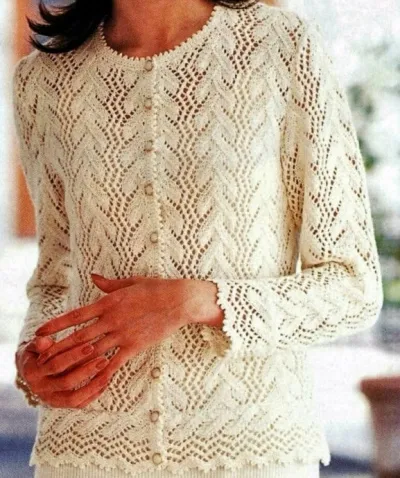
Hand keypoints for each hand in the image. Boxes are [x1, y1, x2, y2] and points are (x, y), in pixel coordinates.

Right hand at [15, 336, 108, 407]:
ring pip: (73, 398)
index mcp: (32, 373)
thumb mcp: (35, 345)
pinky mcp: (61, 405)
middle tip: (104, 360)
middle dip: (86, 371)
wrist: (32, 369)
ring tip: (108, 373)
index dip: (73, 356)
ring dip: (92, 386)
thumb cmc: (38, 351)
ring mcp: (50, 400)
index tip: (91, 346)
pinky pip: (79, 405)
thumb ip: (40, 343)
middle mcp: (39, 389)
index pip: (55, 365)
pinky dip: (93, 395)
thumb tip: (43, 341)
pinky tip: (105, 382)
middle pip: (66, 383)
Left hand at [33, 274, 209, 406]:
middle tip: (40, 358)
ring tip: (57, 372)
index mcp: (108, 302)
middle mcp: (111, 320)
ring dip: (74, 362)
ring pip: (92, 351)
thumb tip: (93, 276)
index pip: (76, 315)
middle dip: (58, 348)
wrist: (178, 300)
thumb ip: (109, 284)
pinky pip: (114, 362)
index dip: (56, 324)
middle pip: (79, 337)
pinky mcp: (134, 346)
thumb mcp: (130, 282)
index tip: (41, 332)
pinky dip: (101, 373)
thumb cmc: (155, 288)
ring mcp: (122, 334)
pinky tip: (90, 382)